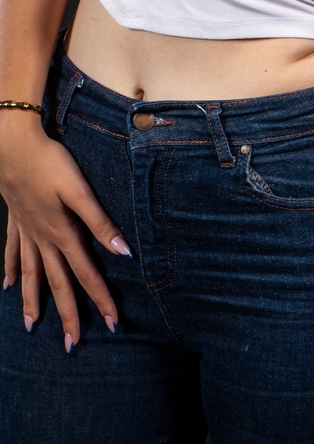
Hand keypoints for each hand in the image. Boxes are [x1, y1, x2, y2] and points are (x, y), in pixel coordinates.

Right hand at [0, 118, 130, 350]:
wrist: (13, 146)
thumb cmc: (50, 163)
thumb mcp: (80, 191)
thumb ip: (101, 222)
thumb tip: (124, 252)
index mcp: (63, 234)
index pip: (86, 275)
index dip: (100, 299)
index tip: (113, 324)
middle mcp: (43, 239)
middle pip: (58, 284)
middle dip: (68, 314)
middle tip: (73, 346)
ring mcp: (27, 231)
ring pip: (32, 274)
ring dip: (34, 302)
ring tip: (33, 328)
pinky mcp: (16, 219)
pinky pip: (13, 252)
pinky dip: (13, 270)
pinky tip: (10, 285)